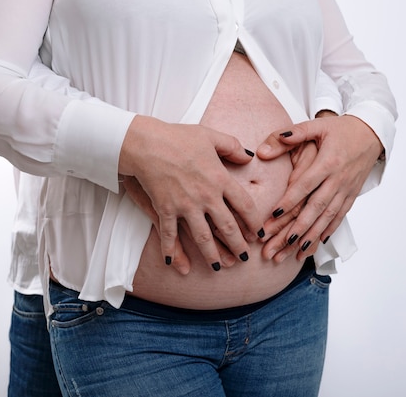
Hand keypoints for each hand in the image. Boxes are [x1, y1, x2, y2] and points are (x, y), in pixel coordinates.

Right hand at [119, 115, 260, 270]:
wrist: (147, 142)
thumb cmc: (178, 137)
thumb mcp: (210, 136)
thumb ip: (232, 147)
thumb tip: (249, 157)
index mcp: (220, 178)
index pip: (244, 205)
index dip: (254, 222)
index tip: (258, 234)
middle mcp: (207, 196)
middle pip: (228, 227)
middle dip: (238, 245)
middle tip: (245, 258)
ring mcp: (186, 205)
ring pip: (203, 237)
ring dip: (212, 255)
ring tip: (220, 267)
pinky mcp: (166, 209)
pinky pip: (170, 235)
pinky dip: (172, 250)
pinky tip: (175, 264)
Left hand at [256, 114, 382, 259]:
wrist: (372, 134)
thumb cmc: (341, 129)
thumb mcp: (316, 126)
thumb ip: (291, 136)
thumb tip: (262, 151)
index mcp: (328, 162)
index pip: (305, 185)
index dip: (289, 200)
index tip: (273, 215)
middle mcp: (338, 179)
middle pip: (316, 207)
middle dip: (297, 227)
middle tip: (278, 243)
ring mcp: (346, 190)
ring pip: (327, 217)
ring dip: (310, 235)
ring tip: (294, 251)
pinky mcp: (351, 196)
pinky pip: (338, 217)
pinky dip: (326, 232)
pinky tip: (314, 244)